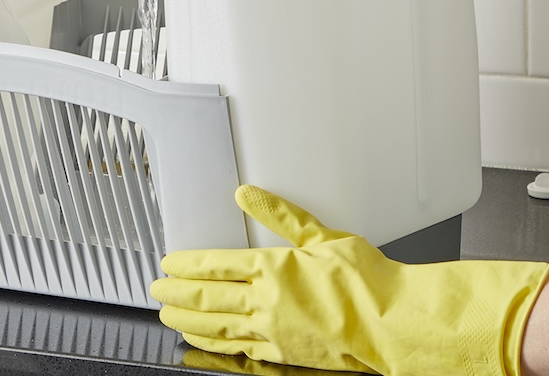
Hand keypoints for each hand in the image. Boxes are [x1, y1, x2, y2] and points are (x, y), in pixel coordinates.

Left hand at [151, 185, 548, 375]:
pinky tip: (201, 342)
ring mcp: (272, 330)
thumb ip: (282, 215)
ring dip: (187, 320)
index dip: (185, 265)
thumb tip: (249, 194)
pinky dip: (214, 344)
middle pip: (206, 296)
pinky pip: (238, 349)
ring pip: (216, 325)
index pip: (214, 264)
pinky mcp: (282, 353)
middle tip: (155, 290)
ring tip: (167, 316)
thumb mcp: (323, 236)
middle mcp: (266, 300)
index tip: (167, 263)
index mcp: (273, 267)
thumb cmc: (368, 283)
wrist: (393, 324)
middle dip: (175, 293)